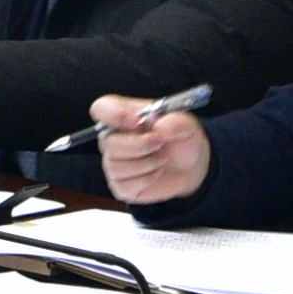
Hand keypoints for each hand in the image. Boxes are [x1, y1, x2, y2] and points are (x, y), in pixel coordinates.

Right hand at [95, 94, 209, 207]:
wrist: (190, 166)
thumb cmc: (181, 139)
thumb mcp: (187, 125)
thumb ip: (176, 121)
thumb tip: (159, 127)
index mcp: (124, 115)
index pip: (102, 109)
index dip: (114, 114)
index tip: (136, 121)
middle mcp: (114, 137)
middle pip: (108, 142)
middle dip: (138, 145)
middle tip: (160, 142)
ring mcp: (114, 162)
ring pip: (116, 166)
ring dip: (147, 163)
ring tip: (162, 157)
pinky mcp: (120, 185)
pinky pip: (125, 184)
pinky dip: (147, 178)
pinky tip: (157, 171)